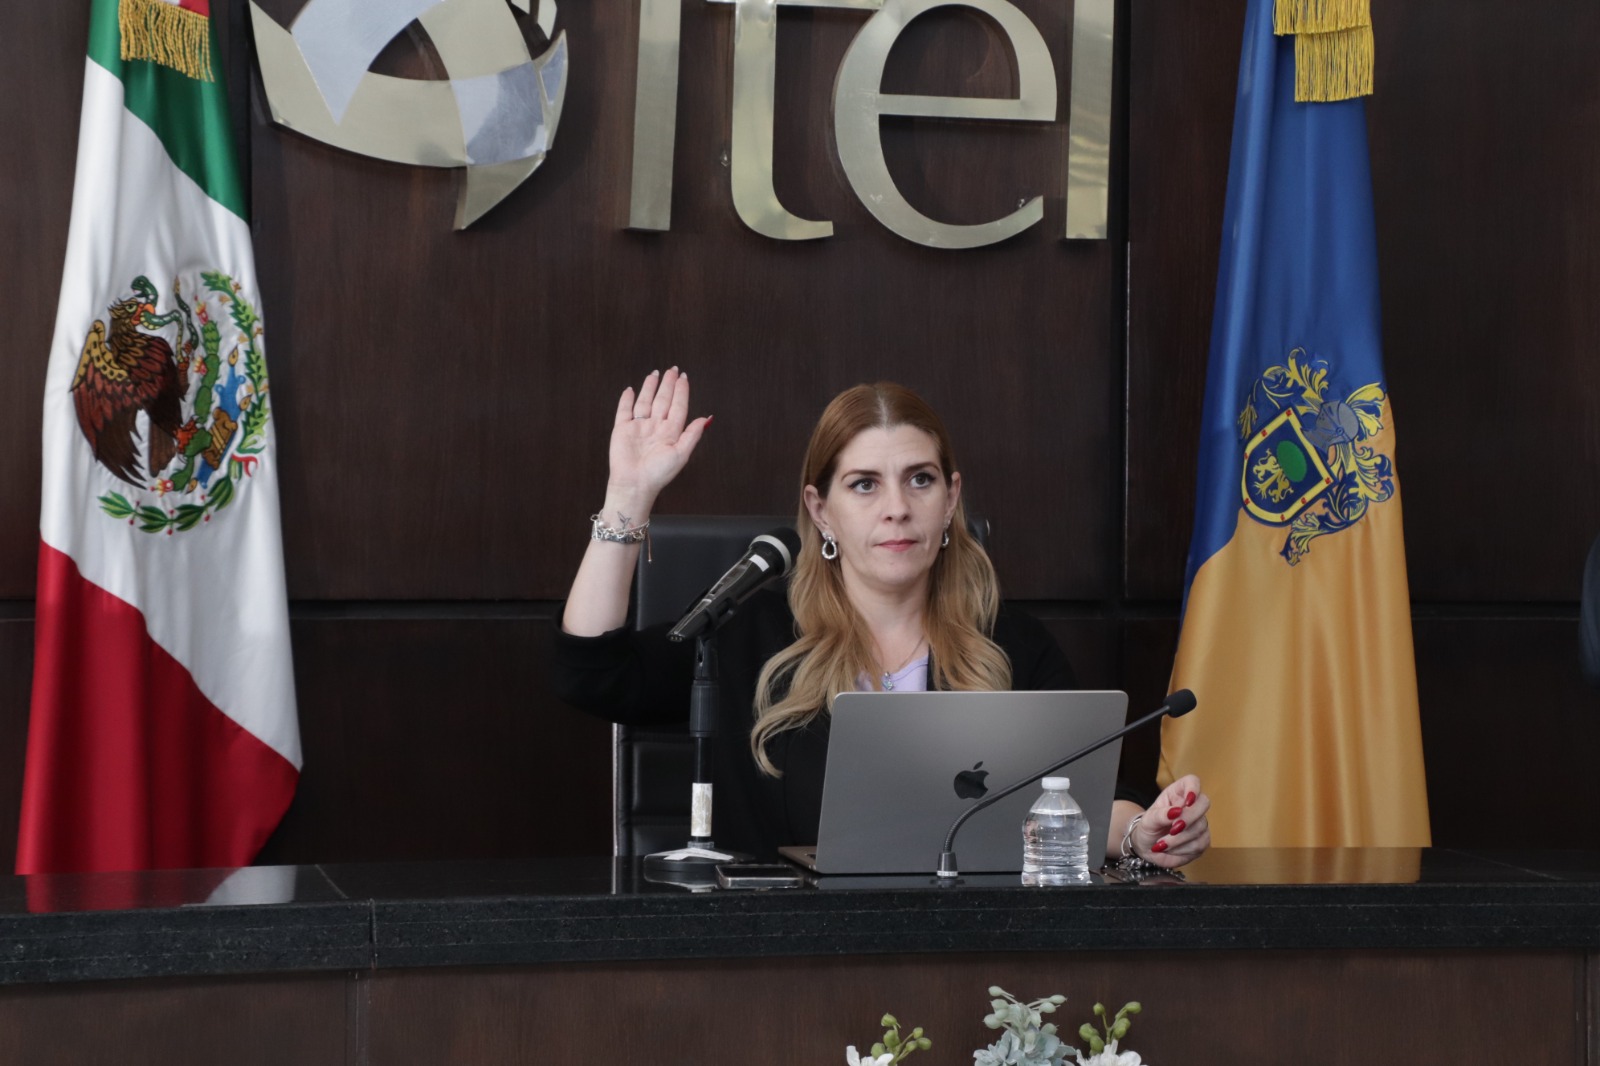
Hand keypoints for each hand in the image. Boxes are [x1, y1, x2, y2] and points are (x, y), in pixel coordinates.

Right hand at [604, 368, 709, 511]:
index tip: (684, 378)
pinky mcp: (622, 430)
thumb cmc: (659, 473)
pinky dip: (626, 400)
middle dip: (668, 385)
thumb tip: (706, 418)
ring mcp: (639, 427)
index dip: (681, 392)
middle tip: (673, 370)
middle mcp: (655, 427)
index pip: (678, 406)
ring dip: (650, 388)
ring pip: (645, 402)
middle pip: (663, 400)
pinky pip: (624, 411)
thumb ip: (692, 435)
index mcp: (670, 432)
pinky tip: (630, 390)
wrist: (635, 484)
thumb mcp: (681, 454)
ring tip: (655, 374)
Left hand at [1130, 774, 1210, 868]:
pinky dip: (1182, 849)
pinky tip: (1170, 849)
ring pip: (1200, 827)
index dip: (1194, 789)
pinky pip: (1199, 844)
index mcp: (1177, 793)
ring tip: (1162, 843)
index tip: (1188, 801)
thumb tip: (1176, 812)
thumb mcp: (1148, 820)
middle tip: (1172, 828)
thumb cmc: (1148, 827)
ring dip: (1179, 838)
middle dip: (1189, 817)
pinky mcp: (1202, 840)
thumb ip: (1160, 815)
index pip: (1192, 781)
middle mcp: (1192, 806)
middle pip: (1204, 803)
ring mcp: (1199, 823)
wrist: (1148, 847)